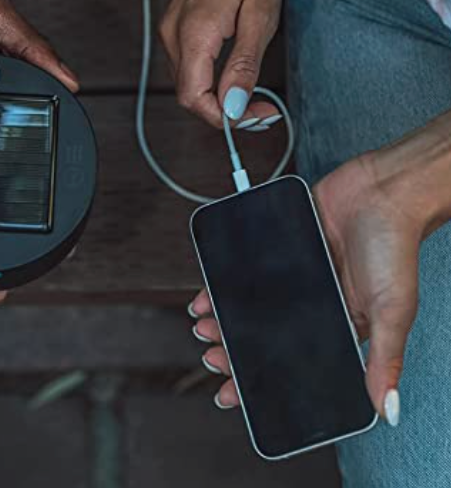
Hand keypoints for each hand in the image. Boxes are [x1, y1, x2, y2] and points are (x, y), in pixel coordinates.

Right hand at [160, 0, 282, 127]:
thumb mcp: (260, 16)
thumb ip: (243, 65)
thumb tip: (232, 106)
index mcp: (194, 35)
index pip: (195, 99)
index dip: (225, 117)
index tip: (258, 115)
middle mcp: (174, 35)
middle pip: (189, 95)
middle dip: (224, 110)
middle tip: (261, 109)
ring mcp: (171, 29)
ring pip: (188, 82)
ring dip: (217, 97)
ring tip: (252, 94)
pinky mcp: (175, 24)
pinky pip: (187, 65)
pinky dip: (209, 79)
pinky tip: (233, 73)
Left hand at [189, 153, 421, 424]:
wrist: (381, 189)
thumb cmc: (394, 246)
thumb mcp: (392, 309)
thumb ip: (385, 358)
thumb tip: (387, 409)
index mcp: (342, 323)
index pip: (297, 361)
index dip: (266, 378)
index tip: (236, 394)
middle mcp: (315, 302)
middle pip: (267, 334)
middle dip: (236, 350)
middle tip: (213, 358)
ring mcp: (295, 274)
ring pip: (251, 303)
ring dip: (225, 317)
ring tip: (203, 327)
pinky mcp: (281, 247)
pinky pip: (246, 268)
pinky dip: (225, 282)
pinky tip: (207, 292)